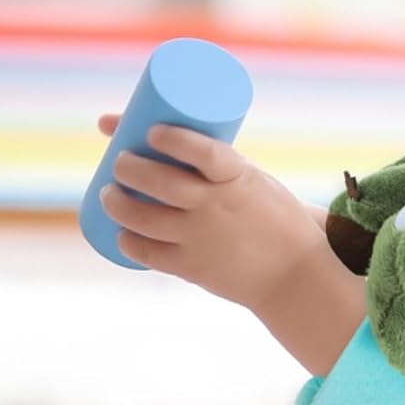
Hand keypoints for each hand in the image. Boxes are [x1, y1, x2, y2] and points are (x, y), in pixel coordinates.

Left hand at [93, 113, 322, 311]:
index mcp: (239, 179)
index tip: (153, 131)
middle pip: (160, 183)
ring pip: (144, 217)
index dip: (174, 139)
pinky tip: (121, 232)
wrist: (293, 274)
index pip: (203, 152)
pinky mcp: (192, 268)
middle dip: (128, 167)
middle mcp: (217, 207)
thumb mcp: (254, 183)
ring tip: (110, 194)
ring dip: (116, 202)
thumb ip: (215, 165)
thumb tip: (166, 136)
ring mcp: (202, 239)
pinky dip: (128, 240)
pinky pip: (148, 253)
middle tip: (120, 161)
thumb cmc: (272, 218)